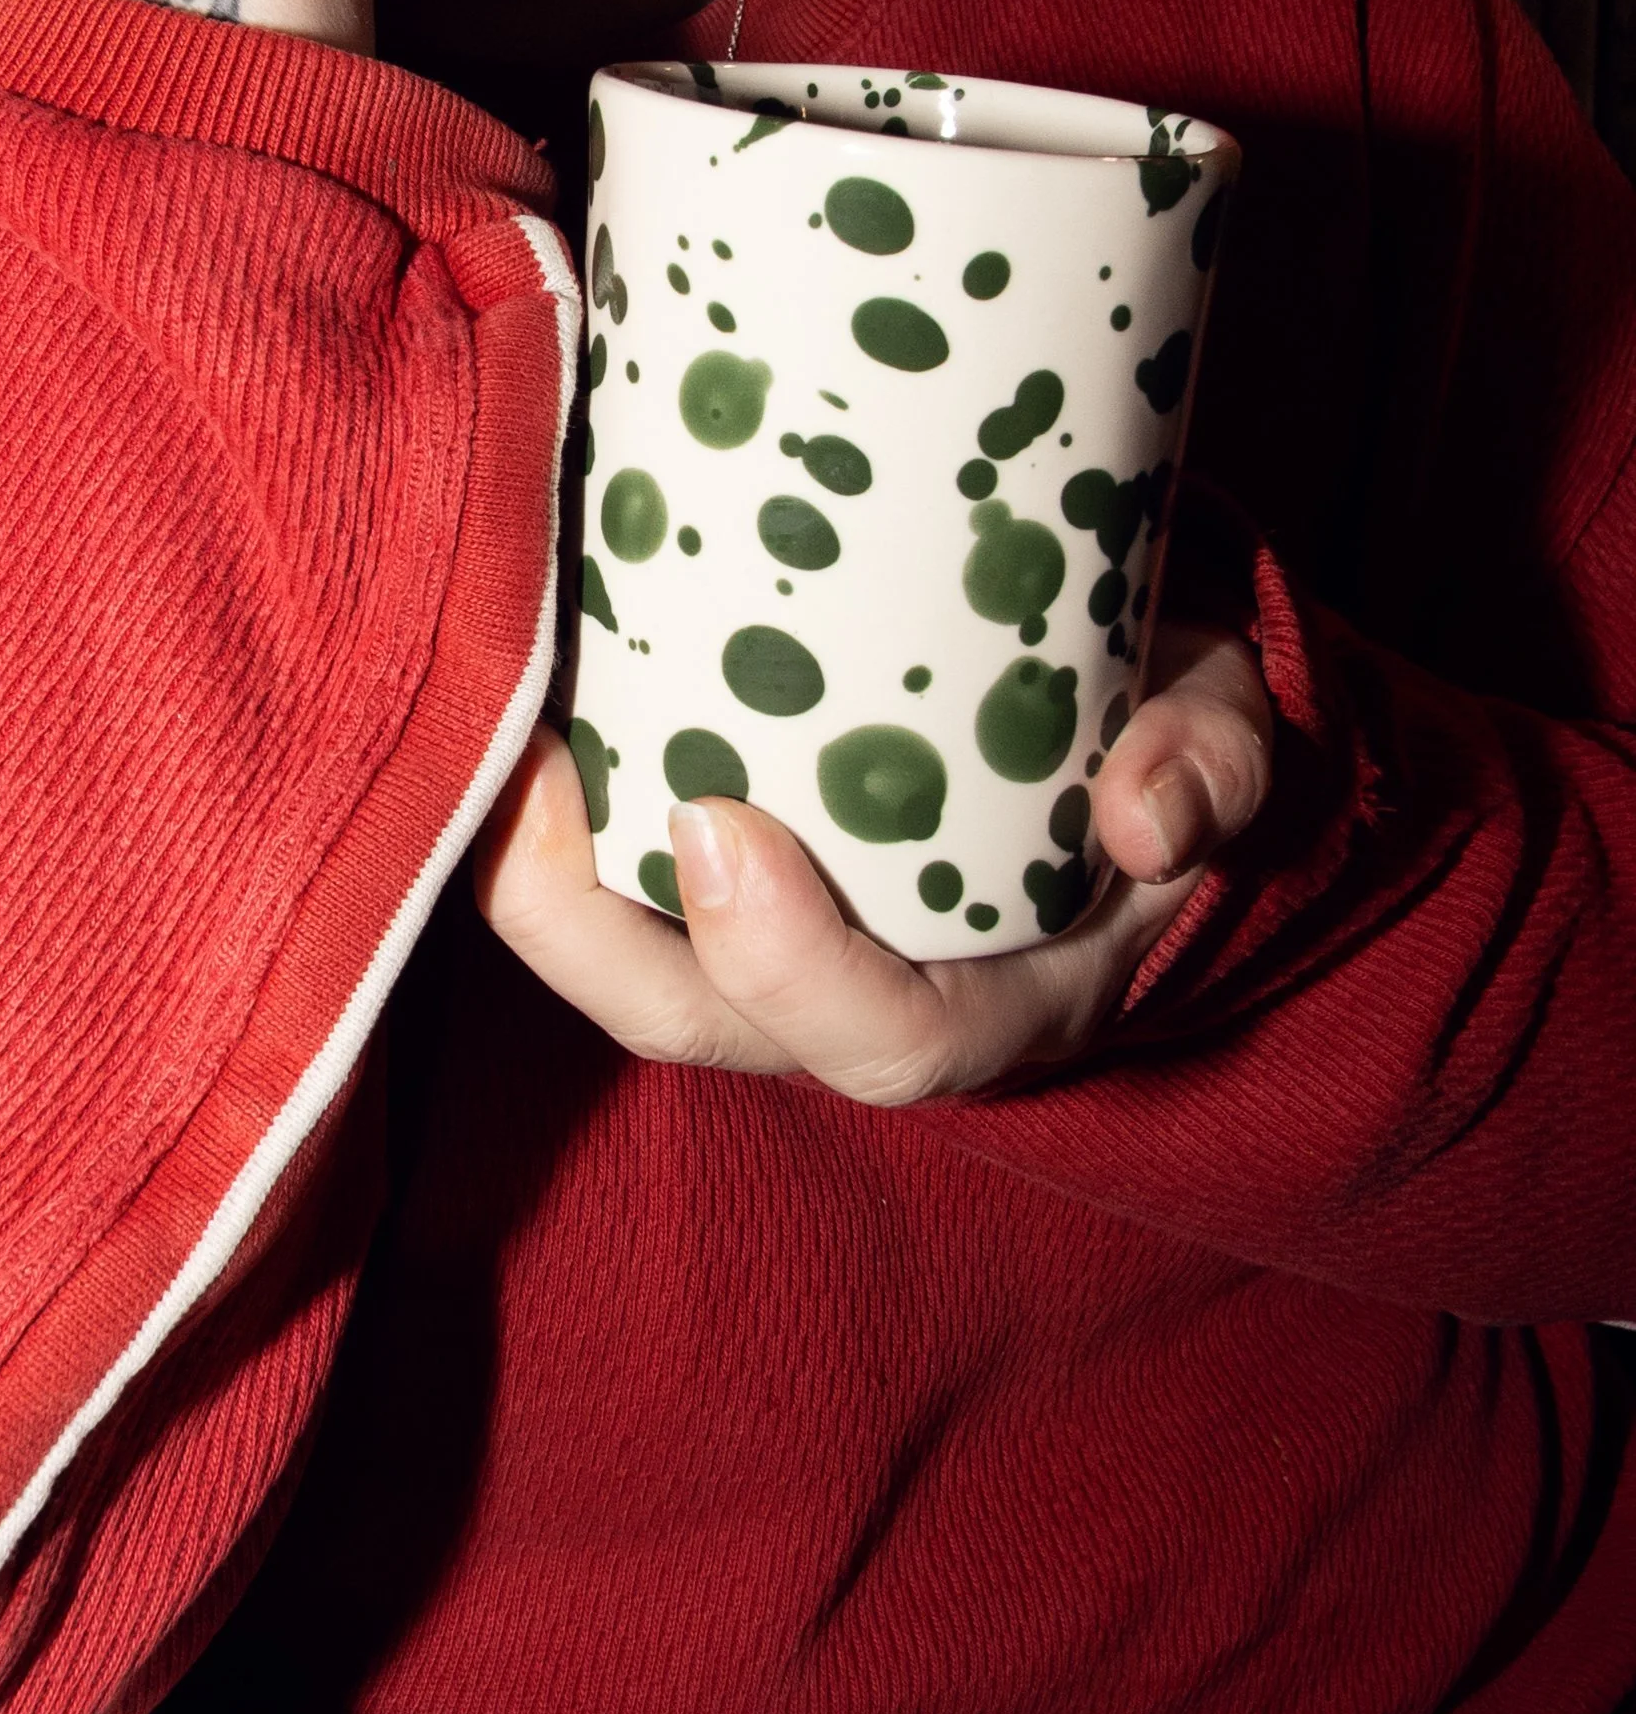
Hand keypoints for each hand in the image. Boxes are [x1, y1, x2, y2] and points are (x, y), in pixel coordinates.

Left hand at [475, 624, 1273, 1102]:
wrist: (1120, 715)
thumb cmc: (1160, 734)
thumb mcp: (1228, 740)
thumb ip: (1216, 767)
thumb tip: (1157, 816)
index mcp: (987, 1003)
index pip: (879, 1043)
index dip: (788, 964)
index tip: (722, 827)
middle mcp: (844, 996)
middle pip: (683, 1019)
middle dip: (582, 923)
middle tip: (533, 769)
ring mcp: (755, 941)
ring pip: (609, 951)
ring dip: (525, 860)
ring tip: (485, 716)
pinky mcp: (693, 867)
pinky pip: (586, 870)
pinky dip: (532, 796)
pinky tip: (499, 670)